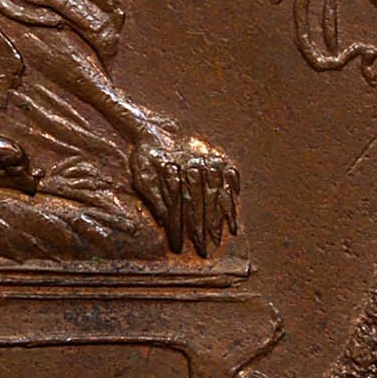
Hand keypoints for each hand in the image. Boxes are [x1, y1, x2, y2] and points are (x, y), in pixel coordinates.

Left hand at [130, 127, 239, 255]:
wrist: (153, 131)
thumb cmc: (145, 159)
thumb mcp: (142, 178)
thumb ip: (155, 198)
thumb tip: (166, 221)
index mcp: (177, 171)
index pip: (184, 205)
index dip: (187, 226)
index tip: (189, 244)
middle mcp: (195, 165)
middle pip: (204, 201)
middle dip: (207, 226)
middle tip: (209, 246)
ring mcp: (208, 160)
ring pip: (219, 190)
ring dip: (223, 214)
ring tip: (227, 233)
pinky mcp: (218, 156)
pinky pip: (231, 175)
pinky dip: (234, 193)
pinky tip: (234, 211)